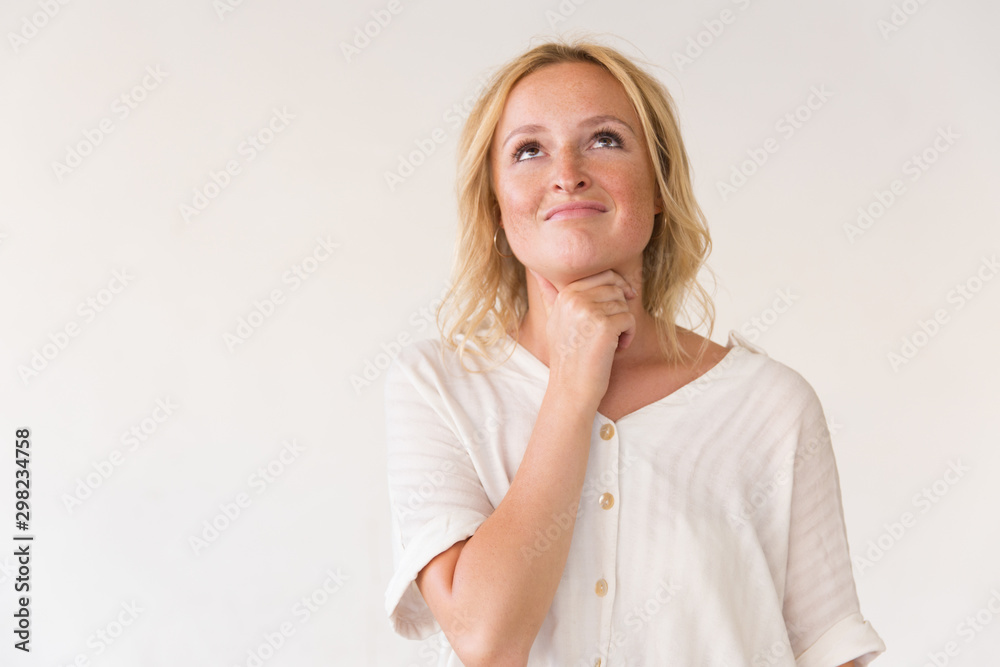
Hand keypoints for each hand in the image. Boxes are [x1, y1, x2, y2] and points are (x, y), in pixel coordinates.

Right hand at [528, 267, 637, 407]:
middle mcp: (574, 298)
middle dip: (621, 306)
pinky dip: (629, 335)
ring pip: (624, 303)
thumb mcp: (553, 320)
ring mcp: (588, 311)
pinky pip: (629, 318)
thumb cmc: (568, 355)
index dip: (618, 288)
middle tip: (616, 327)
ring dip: (624, 324)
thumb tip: (535, 268)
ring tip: (611, 342)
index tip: (621, 304)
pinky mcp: (604, 325)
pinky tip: (616, 349)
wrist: (571, 388)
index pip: (603, 274)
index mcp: (564, 294)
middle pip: (615, 287)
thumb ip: (549, 293)